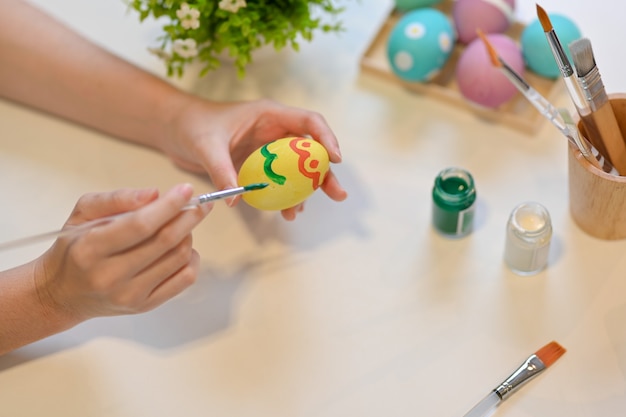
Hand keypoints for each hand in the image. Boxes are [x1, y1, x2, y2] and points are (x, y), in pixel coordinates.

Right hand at [33, 184, 210, 322]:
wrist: (63, 293)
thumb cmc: (75, 247)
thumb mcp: (82, 214)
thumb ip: (116, 200)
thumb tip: (154, 194)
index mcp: (91, 249)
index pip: (140, 225)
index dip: (169, 206)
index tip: (186, 189)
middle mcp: (110, 276)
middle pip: (165, 242)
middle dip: (189, 217)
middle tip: (201, 203)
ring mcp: (130, 295)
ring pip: (178, 258)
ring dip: (188, 235)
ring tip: (182, 224)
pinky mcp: (145, 306)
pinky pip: (184, 279)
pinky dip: (192, 258)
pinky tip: (184, 247)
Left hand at [160, 97, 347, 219]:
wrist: (176, 131)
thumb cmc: (193, 126)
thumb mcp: (206, 145)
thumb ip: (221, 169)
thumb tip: (236, 198)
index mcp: (269, 115)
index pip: (309, 122)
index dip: (326, 139)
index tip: (335, 160)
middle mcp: (275, 131)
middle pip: (311, 151)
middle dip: (325, 173)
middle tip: (338, 194)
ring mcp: (269, 150)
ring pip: (298, 170)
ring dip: (305, 191)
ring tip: (298, 213)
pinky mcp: (260, 166)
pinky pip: (280, 181)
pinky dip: (283, 196)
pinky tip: (283, 212)